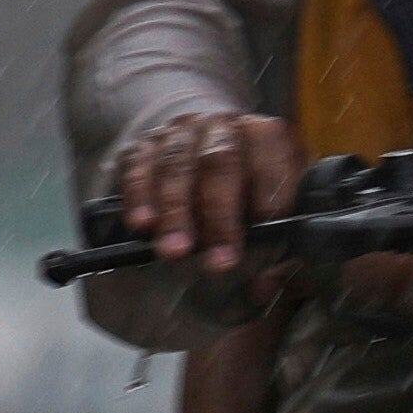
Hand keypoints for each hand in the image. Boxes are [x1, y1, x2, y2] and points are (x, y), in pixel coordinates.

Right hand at [116, 106, 306, 279]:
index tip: (265, 234)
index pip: (270, 160)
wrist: (200, 142)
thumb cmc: (244, 184)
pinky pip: (137, 167)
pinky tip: (142, 225)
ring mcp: (179, 133)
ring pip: (176, 166)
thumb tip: (264, 286)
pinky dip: (139, 197)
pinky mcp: (143, 146)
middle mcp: (221, 126)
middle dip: (219, 215)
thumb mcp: (271, 205)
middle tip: (218, 261)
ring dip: (176, 213)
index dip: (269, 197)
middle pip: (219, 162)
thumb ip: (275, 243)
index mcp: (264, 136)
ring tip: (175, 252)